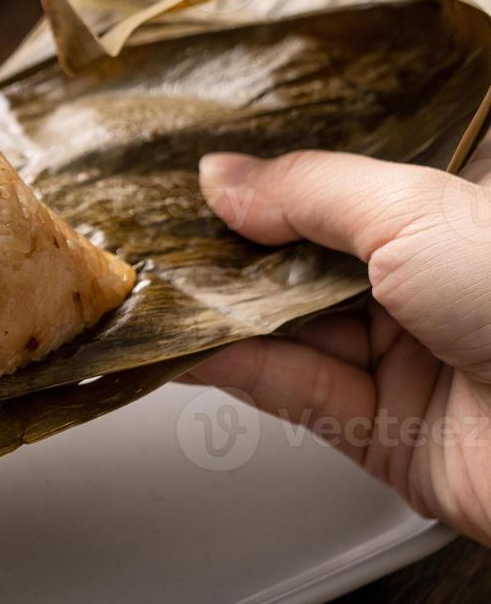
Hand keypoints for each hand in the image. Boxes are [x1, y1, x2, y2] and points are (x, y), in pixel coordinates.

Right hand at [189, 149, 490, 544]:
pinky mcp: (378, 426)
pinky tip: (187, 346)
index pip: (336, 187)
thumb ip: (307, 191)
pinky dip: (234, 367)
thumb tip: (222, 176)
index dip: (266, 181)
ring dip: (219, 313)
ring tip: (155, 289)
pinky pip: (290, 388)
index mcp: (449, 213)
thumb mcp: (416, 212)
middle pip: (299, 260)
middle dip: (228, 250)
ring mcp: (402, 355)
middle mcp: (424, 281)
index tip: (196, 177)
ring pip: (285, 327)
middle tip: (158, 234)